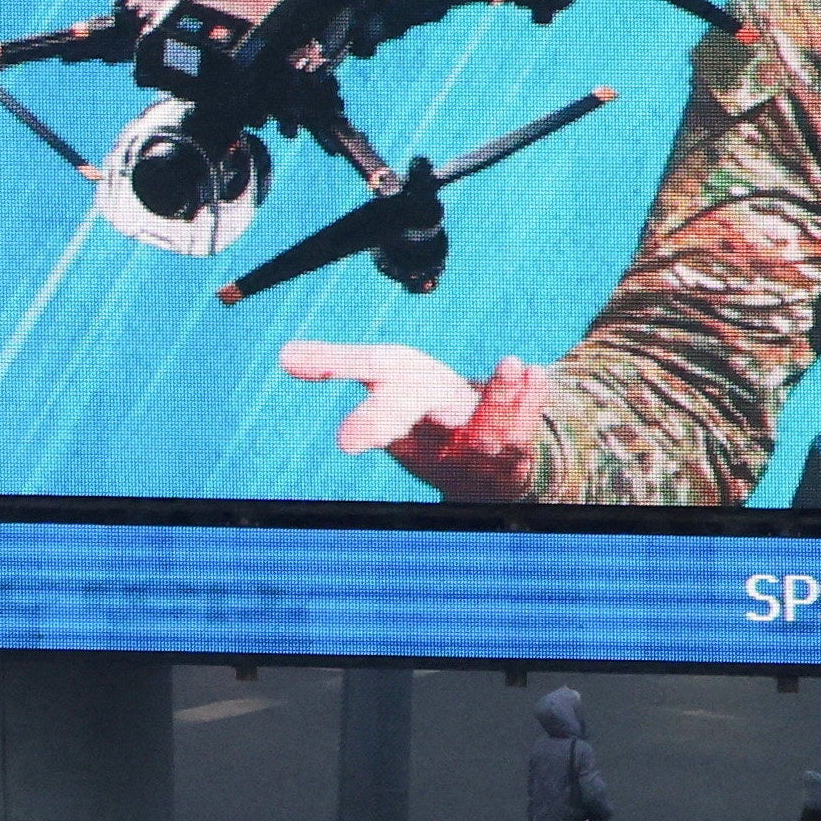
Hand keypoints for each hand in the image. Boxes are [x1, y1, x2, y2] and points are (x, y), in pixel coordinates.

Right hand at [278, 340, 549, 500]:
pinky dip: (532, 400)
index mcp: (404, 424)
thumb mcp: (383, 380)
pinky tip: (537, 373)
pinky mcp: (517, 444)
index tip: (347, 441)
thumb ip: (336, 365)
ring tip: (513, 365)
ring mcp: (482, 444)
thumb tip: (283, 357)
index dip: (368, 427)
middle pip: (436, 429)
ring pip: (492, 432)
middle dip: (446, 422)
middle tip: (441, 413)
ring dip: (501, 402)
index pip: (384, 422)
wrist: (476, 463)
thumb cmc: (422, 410)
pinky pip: (527, 424)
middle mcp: (442, 438)